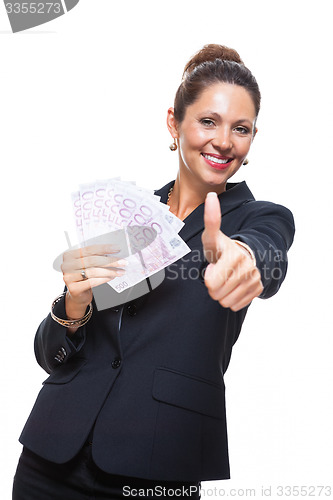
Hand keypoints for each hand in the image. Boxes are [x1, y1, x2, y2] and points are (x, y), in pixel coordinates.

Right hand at [61, 244, 126, 318]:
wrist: (77, 295)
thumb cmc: (84, 277)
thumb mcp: (87, 265)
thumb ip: (96, 257)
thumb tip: (114, 253)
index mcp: (69, 255)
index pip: (89, 249)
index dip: (104, 248)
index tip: (117, 249)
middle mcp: (66, 265)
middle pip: (92, 260)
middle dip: (110, 261)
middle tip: (123, 262)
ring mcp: (68, 277)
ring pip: (93, 271)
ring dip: (109, 271)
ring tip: (120, 271)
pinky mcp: (73, 288)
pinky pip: (92, 282)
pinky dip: (104, 279)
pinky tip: (112, 277)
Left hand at [202, 192, 262, 311]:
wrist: (243, 256)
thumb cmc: (223, 248)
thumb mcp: (212, 236)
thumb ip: (211, 219)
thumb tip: (211, 195)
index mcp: (235, 256)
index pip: (211, 283)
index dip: (208, 277)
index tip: (212, 266)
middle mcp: (248, 268)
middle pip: (217, 294)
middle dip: (213, 286)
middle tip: (218, 274)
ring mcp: (254, 280)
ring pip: (226, 302)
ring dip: (222, 294)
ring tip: (225, 280)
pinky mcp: (258, 290)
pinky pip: (236, 305)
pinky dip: (232, 299)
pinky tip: (234, 286)